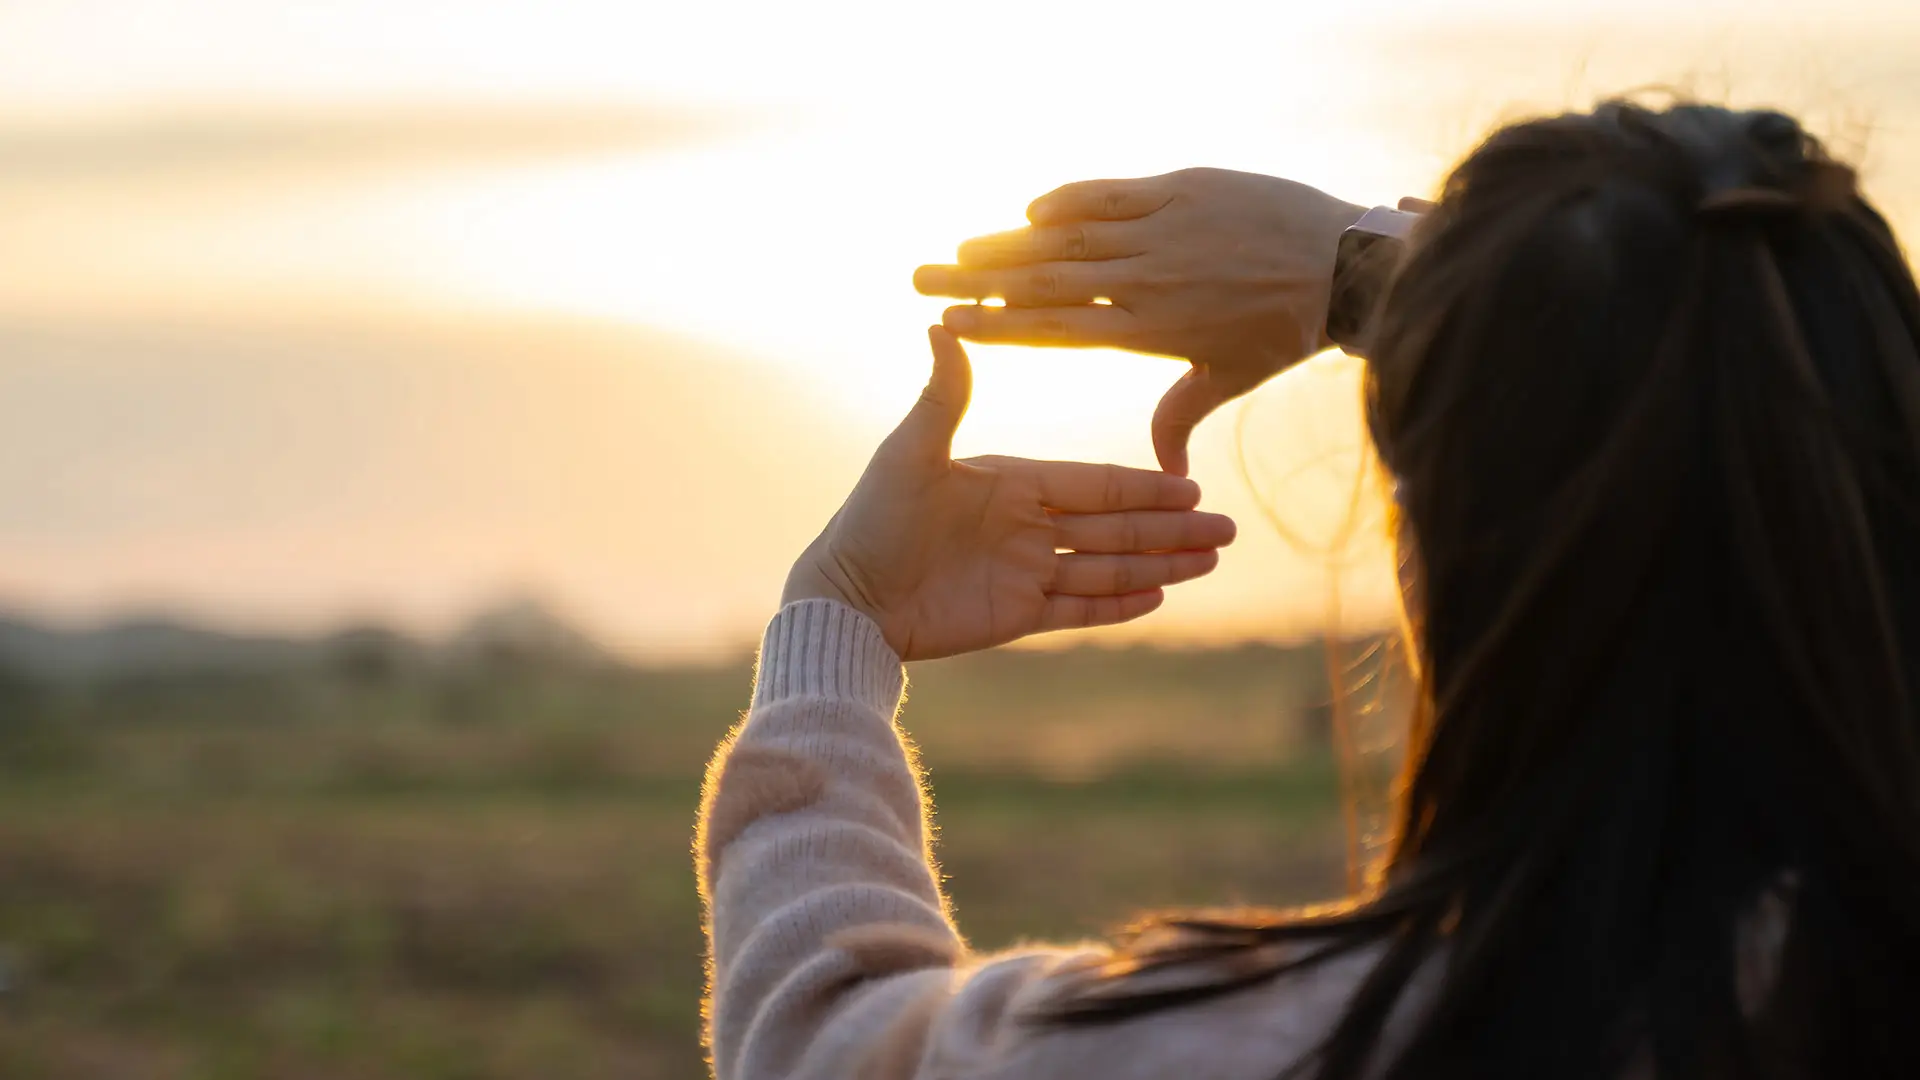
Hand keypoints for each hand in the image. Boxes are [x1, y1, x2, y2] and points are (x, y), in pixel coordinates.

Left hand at [783, 327, 1235, 660]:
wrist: (846, 596)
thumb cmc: (872, 518)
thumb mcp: (910, 452)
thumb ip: (943, 397)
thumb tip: (943, 325)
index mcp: (1011, 482)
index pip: (1093, 484)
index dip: (1144, 487)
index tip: (1192, 486)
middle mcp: (1026, 526)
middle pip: (1114, 526)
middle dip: (1172, 529)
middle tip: (1228, 530)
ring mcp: (1024, 573)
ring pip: (1107, 567)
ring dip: (1160, 564)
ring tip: (1210, 563)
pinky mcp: (1014, 616)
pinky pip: (1078, 609)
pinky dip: (1118, 605)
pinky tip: (1160, 597)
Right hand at [914, 168, 1366, 474]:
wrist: (1346, 264)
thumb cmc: (1286, 329)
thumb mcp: (1230, 376)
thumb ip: (1181, 412)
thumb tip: (1163, 472)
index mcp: (1149, 328)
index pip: (1054, 328)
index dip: (998, 326)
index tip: (947, 323)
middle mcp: (1146, 279)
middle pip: (1042, 280)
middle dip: (976, 280)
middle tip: (921, 277)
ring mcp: (1163, 229)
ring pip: (1067, 235)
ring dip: (1007, 241)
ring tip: (959, 247)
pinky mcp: (1183, 187)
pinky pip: (1111, 192)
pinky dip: (1068, 199)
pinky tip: (1029, 210)